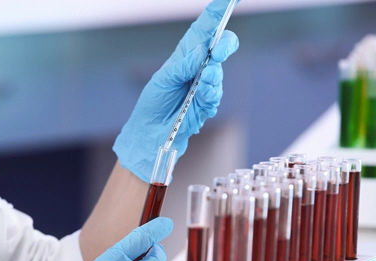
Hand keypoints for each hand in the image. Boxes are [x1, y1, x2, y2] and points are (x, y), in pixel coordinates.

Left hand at [113, 0, 239, 182]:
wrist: (151, 133)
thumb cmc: (153, 104)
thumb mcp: (162, 81)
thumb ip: (181, 67)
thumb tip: (199, 54)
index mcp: (185, 55)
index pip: (205, 29)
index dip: (217, 13)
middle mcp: (198, 67)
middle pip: (222, 46)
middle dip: (224, 45)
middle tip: (216, 52)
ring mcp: (205, 85)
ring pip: (219, 72)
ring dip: (213, 75)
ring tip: (203, 80)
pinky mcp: (207, 104)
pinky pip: (215, 95)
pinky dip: (210, 93)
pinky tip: (201, 96)